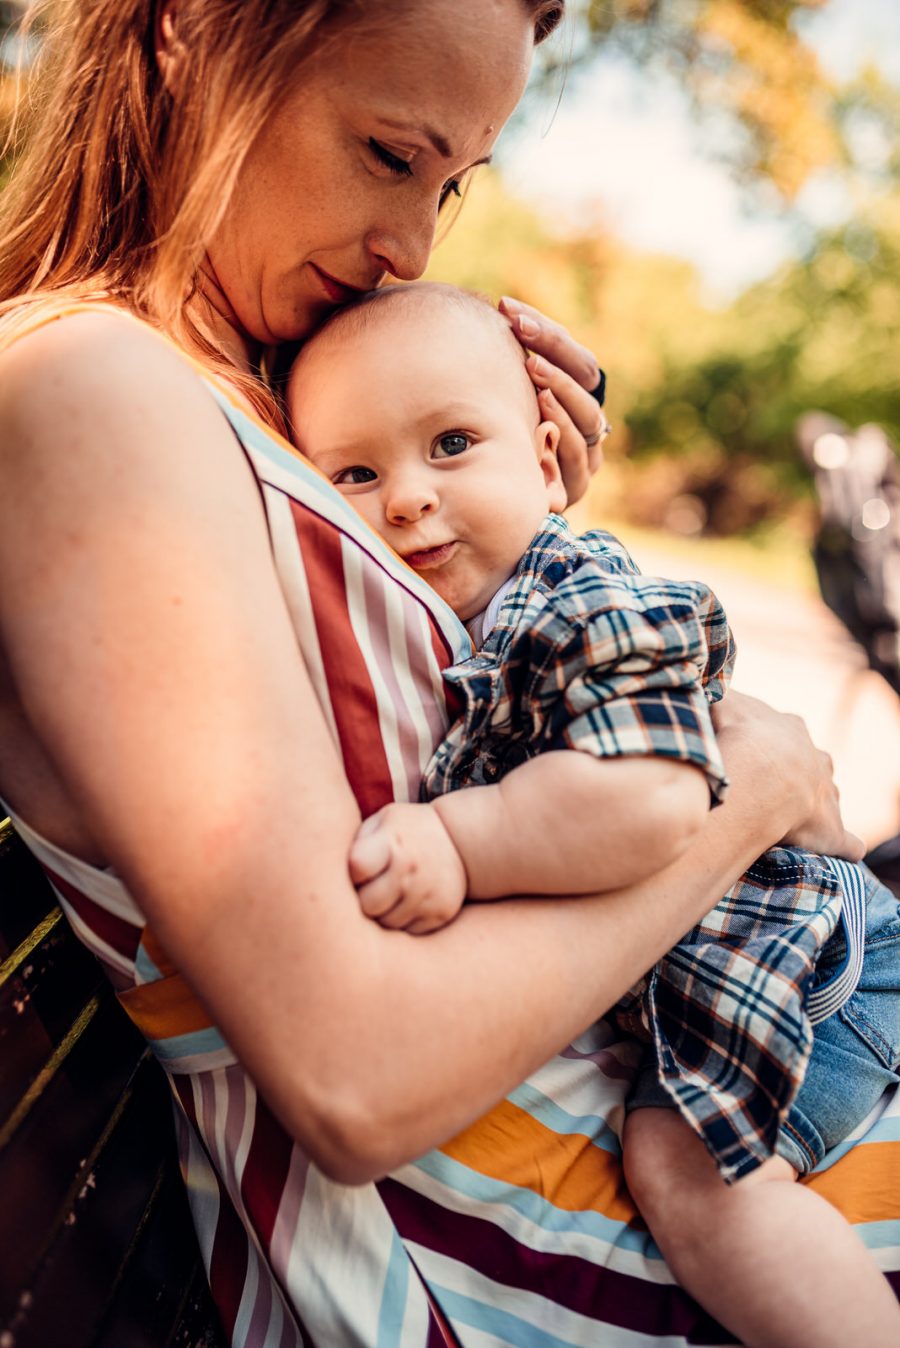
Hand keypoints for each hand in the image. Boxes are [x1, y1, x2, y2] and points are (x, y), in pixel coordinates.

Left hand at [348, 802, 467, 933]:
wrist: (459, 841)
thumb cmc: (406, 831)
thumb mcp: (382, 821)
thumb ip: (356, 842)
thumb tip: (325, 872)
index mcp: (392, 842)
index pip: (356, 868)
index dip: (351, 874)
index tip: (358, 870)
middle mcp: (411, 870)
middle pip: (367, 904)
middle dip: (363, 899)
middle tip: (369, 888)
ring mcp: (428, 894)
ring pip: (386, 923)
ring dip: (381, 914)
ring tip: (387, 895)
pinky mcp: (440, 913)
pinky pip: (407, 932)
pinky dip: (401, 923)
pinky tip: (404, 903)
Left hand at [499, 296, 608, 505]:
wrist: (501, 509)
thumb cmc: (498, 442)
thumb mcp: (504, 402)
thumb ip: (510, 369)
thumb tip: (489, 313)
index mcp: (580, 396)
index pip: (577, 357)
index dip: (547, 332)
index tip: (508, 309)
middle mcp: (591, 422)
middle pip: (587, 378)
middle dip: (554, 352)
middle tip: (521, 332)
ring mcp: (588, 455)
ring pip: (589, 416)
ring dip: (561, 389)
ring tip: (533, 368)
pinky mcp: (576, 487)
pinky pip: (578, 456)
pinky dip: (562, 431)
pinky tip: (540, 412)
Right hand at [711, 691, 864, 860]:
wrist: (757, 769)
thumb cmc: (737, 735)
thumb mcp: (723, 703)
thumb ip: (716, 699)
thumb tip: (703, 693)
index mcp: (791, 730)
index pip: (788, 734)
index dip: (774, 746)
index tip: (760, 755)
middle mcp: (816, 758)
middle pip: (814, 765)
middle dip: (801, 774)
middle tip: (778, 790)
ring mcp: (826, 793)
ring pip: (829, 796)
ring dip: (818, 805)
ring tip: (796, 821)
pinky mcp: (830, 828)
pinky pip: (844, 840)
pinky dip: (845, 845)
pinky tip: (845, 850)